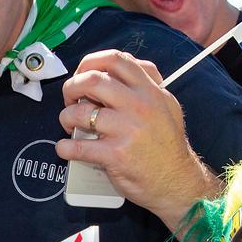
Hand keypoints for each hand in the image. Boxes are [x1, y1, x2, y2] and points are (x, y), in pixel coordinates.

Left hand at [57, 51, 217, 230]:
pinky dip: (64, 147)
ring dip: (66, 117)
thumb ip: (147, 84)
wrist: (177, 181)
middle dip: (72, 87)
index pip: (115, 60)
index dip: (90, 62)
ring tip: (69, 125)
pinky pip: (78, 147)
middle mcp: (139, 105)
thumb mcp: (167, 105)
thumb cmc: (167, 145)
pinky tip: (66, 148)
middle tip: (70, 100)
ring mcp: (126, 129)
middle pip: (92, 80)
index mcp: (149, 90)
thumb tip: (119, 69)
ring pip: (80, 112)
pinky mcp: (115, 154)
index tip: (82, 74)